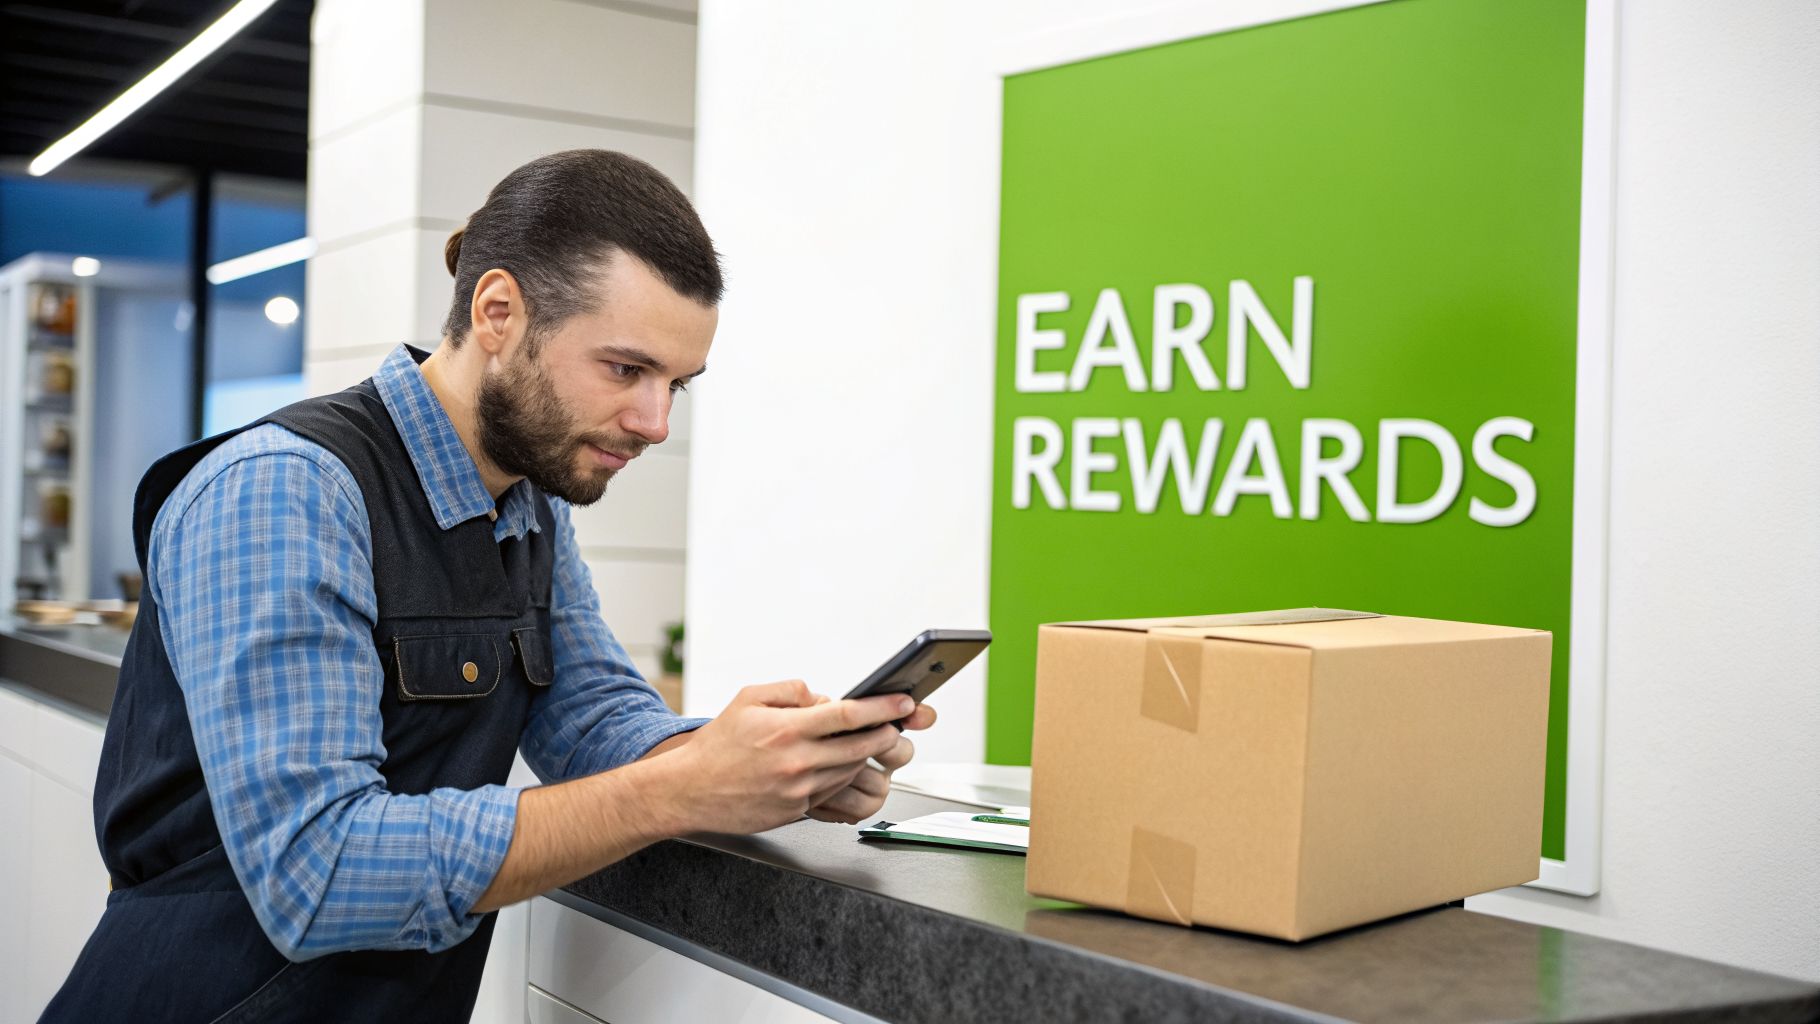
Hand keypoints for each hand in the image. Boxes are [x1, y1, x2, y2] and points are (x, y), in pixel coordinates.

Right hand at [657, 680, 913, 834]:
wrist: (689, 790)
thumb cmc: (717, 744)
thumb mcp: (749, 698)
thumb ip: (791, 690)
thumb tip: (823, 696)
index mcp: (788, 729)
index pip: (850, 716)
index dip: (883, 708)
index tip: (903, 702)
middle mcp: (797, 762)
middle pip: (860, 748)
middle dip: (886, 734)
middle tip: (897, 723)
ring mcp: (799, 791)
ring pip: (850, 771)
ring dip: (865, 756)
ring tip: (870, 741)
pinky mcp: (796, 811)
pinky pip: (833, 792)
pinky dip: (843, 777)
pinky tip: (841, 764)